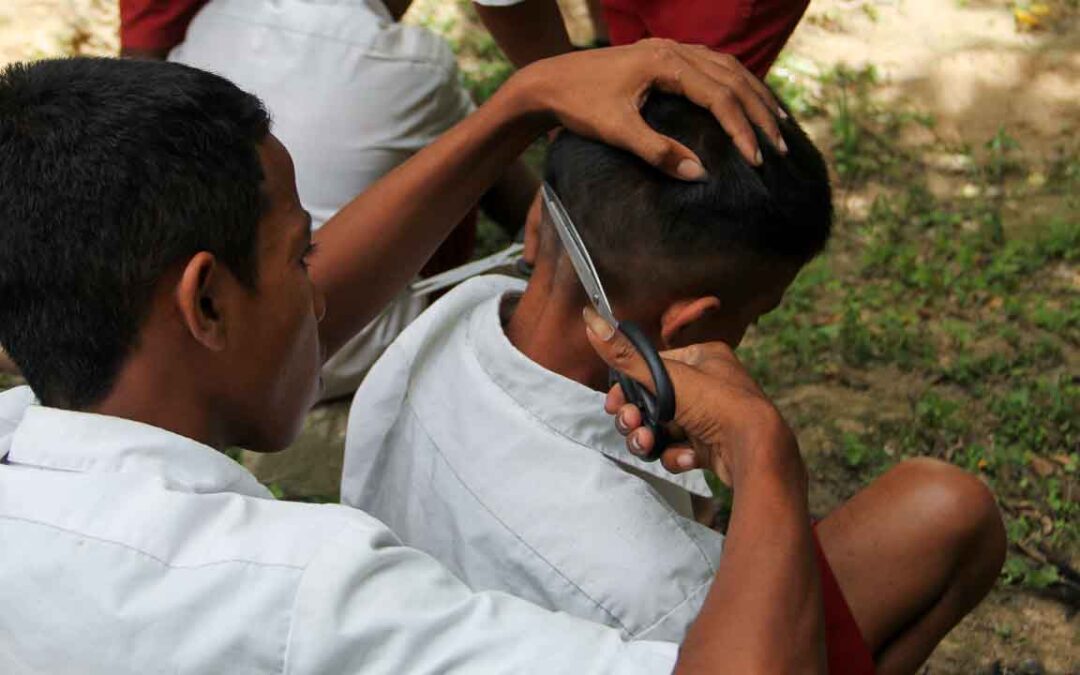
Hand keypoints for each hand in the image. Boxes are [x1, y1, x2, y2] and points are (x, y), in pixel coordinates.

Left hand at [513, 39, 786, 179]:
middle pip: (732, 78)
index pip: (719, 95)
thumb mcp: (617, 131)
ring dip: (753, 96)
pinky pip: (712, 67)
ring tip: (777, 125)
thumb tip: (701, 174)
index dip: (742, 129)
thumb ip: (658, 152)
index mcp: (665, 62)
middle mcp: (673, 49)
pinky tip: (746, 104)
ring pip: (727, 68)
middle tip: (781, 147)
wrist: (547, 82)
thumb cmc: (578, 106)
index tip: (757, 160)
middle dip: (760, 112)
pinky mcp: (664, 57)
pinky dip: (734, 86)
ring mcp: (670, 49)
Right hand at [583, 307, 799, 486]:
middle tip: (631, 424)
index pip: (651, 368)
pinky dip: (676, 455)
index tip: (614, 403)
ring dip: (649, 438)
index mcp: (702, 358)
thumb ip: (625, 355)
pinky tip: (688, 457)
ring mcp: (710, 416)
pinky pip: (679, 449)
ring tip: (649, 444)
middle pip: (652, 400)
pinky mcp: (712, 446)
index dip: (627, 387)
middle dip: (636, 417)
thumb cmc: (718, 404)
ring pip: (662, 428)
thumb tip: (591, 319)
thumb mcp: (665, 377)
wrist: (756, 451)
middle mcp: (707, 384)